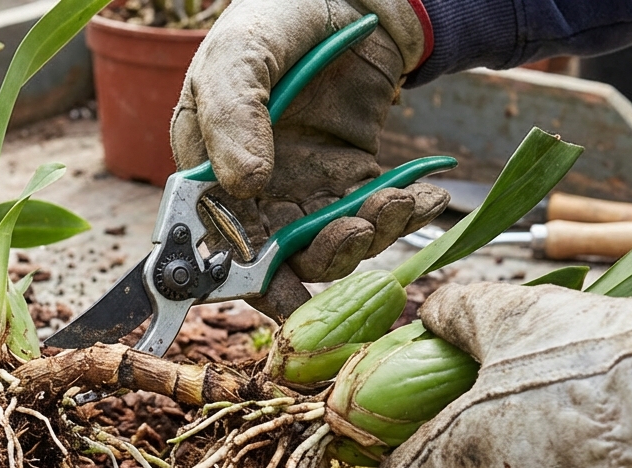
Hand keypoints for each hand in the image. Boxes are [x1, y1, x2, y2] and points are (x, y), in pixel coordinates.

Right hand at [171, 0, 448, 319]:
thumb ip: (232, 115)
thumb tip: (244, 185)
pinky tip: (423, 197)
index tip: (277, 278)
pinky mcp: (350, 177)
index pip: (216, 234)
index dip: (242, 268)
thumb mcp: (240, 55)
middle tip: (353, 233)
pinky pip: (371, 214)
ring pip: (328, 241)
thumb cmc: (276, 13)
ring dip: (365, 236)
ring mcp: (302, 184)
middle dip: (318, 256)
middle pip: (275, 253)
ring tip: (395, 203)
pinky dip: (401, 215)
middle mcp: (251, 186)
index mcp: (208, 163)